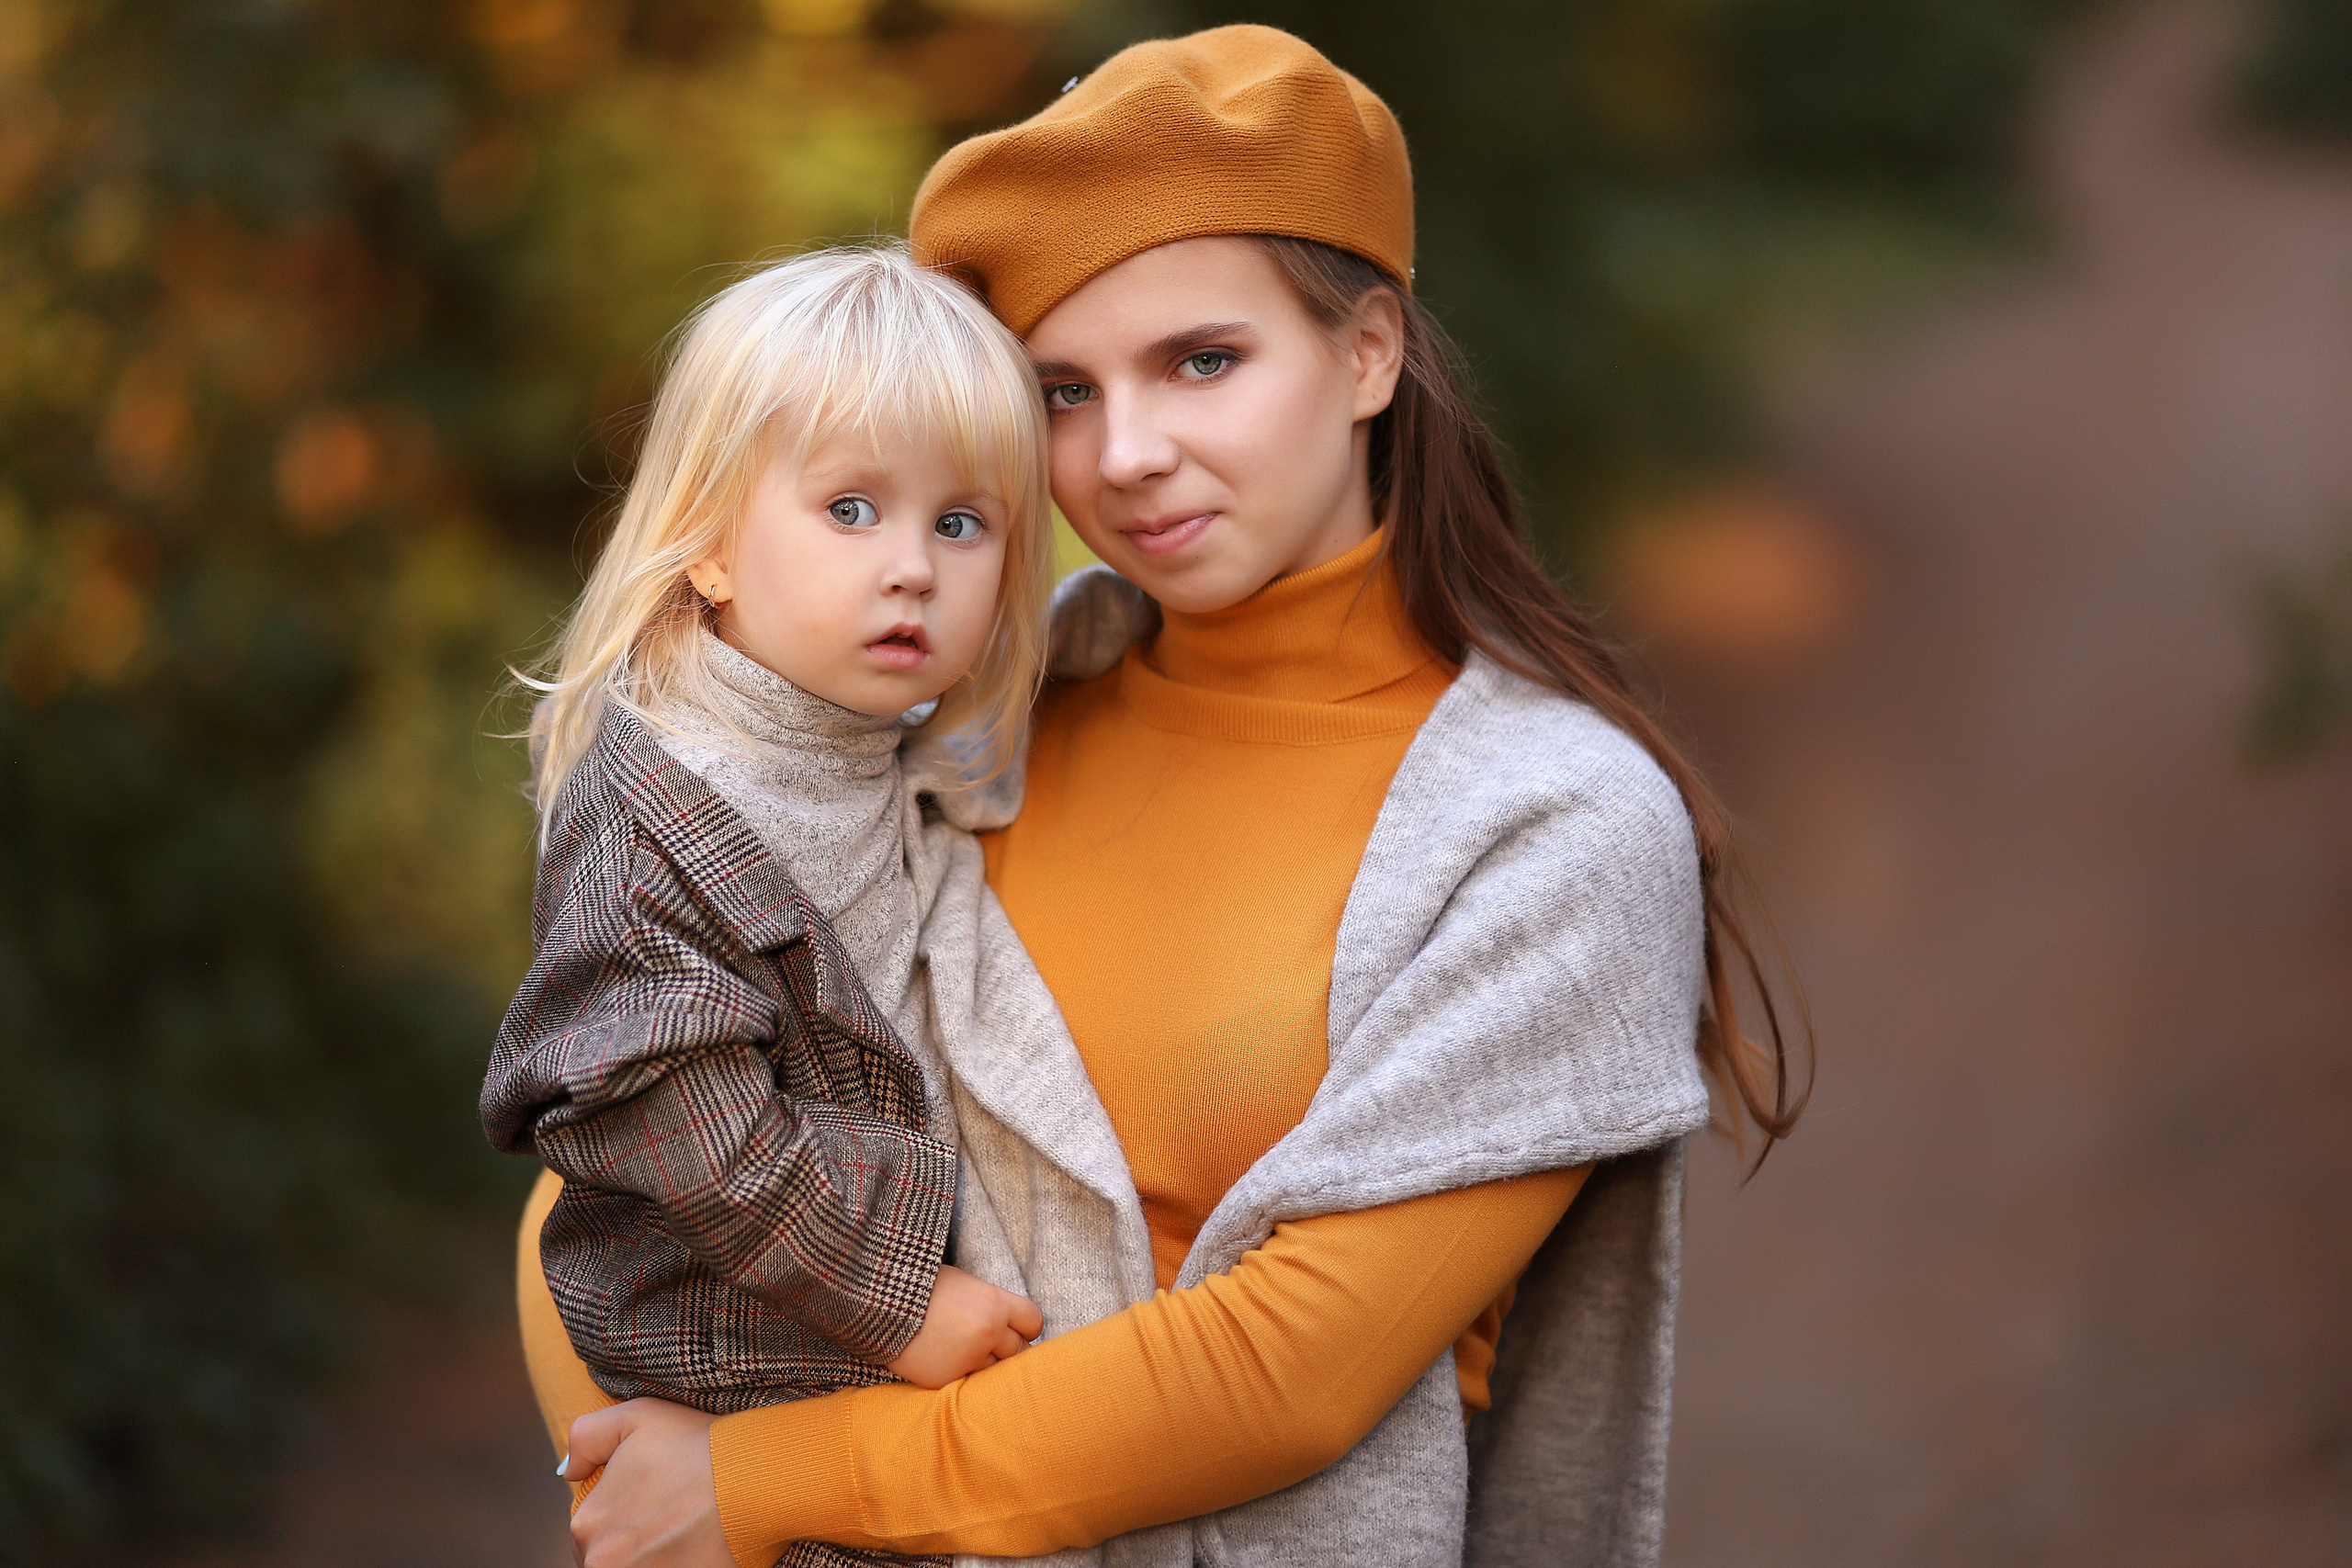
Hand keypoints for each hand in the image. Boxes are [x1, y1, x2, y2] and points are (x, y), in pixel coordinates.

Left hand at [561, 1398, 731, 1567]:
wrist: (754, 1478)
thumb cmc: (698, 1445)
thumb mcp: (637, 1417)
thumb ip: (587, 1437)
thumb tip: (566, 1472)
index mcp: (588, 1523)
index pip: (589, 1533)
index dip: (621, 1517)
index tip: (653, 1505)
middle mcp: (602, 1561)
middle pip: (608, 1559)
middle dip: (632, 1544)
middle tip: (670, 1521)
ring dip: (650, 1558)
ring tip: (683, 1537)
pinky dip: (673, 1566)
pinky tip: (692, 1552)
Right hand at [885, 1264, 1043, 1388]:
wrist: (876, 1302)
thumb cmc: (920, 1284)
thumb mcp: (963, 1283)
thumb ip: (990, 1304)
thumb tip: (1010, 1323)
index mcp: (994, 1304)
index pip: (1034, 1322)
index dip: (1026, 1325)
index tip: (1018, 1326)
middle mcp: (987, 1334)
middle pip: (1020, 1351)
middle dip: (1009, 1347)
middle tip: (994, 1342)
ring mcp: (967, 1360)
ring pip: (995, 1371)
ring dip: (986, 1364)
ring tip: (967, 1350)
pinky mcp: (946, 1381)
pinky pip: (968, 1383)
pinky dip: (962, 1375)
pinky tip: (947, 1360)